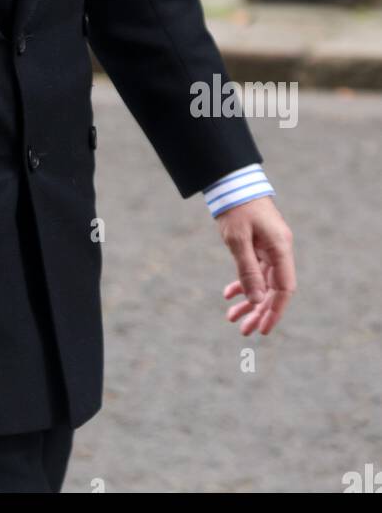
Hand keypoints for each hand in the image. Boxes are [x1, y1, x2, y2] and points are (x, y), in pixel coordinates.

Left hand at [215, 196, 295, 335]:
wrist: (231, 181)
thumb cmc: (236, 208)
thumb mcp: (238, 240)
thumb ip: (248, 270)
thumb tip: (257, 300)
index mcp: (280, 248)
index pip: (284, 289)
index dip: (274, 311)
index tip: (262, 328)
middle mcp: (279, 250)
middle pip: (272, 289)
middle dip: (258, 311)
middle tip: (243, 331)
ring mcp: (269, 247)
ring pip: (262, 282)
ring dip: (248, 300)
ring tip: (232, 318)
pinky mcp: (258, 244)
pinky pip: (254, 270)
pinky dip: (242, 283)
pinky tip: (229, 295)